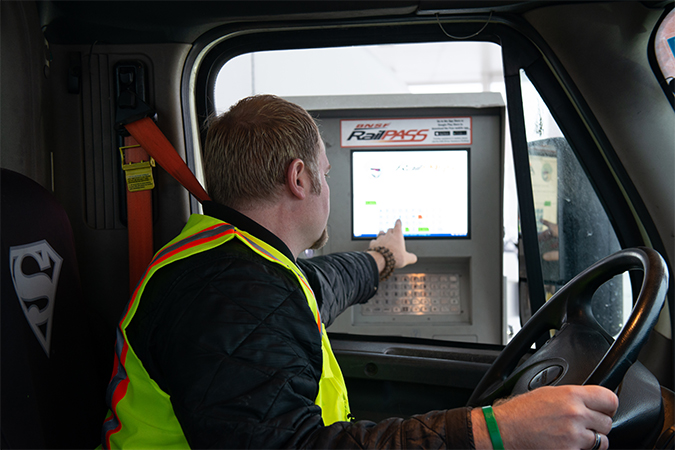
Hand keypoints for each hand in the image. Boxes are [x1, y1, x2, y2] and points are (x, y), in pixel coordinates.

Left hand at [367, 219, 416, 270]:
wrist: (381, 259)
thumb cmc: (394, 257)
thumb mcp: (407, 259)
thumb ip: (411, 257)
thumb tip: (414, 258)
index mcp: (397, 236)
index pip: (398, 227)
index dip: (398, 223)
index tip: (398, 220)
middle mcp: (388, 236)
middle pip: (390, 230)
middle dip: (391, 231)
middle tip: (392, 232)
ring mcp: (380, 239)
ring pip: (381, 233)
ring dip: (382, 234)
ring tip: (383, 235)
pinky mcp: (373, 244)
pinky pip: (374, 241)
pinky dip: (375, 242)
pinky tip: (376, 245)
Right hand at [472, 385, 618, 448]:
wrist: (504, 432)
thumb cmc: (520, 412)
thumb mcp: (547, 393)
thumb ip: (571, 396)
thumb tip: (588, 400)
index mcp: (571, 395)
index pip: (610, 399)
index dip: (608, 406)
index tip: (604, 409)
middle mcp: (576, 415)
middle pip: (607, 423)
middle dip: (597, 425)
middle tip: (583, 424)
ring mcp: (574, 437)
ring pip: (602, 442)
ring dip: (591, 441)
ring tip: (574, 436)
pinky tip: (565, 444)